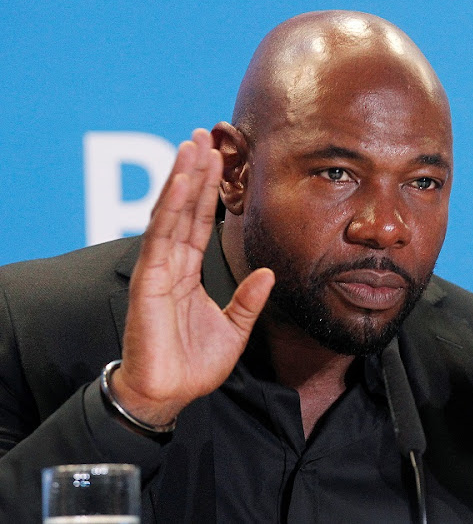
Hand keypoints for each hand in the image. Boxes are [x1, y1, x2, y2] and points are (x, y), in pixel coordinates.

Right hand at [111, 129, 273, 425]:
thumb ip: (248, 301)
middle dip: (194, 172)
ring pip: (170, 214)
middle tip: (204, 135)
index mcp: (188, 272)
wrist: (170, 392)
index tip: (218, 160)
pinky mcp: (148, 281)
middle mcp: (171, 264)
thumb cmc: (195, 364)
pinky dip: (169, 208)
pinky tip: (179, 183)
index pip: (198, 221)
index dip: (208, 191)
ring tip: (192, 145)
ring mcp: (158, 270)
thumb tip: (268, 274)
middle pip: (184, 209)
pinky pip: (160, 238)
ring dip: (181, 179)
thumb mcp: (234, 329)